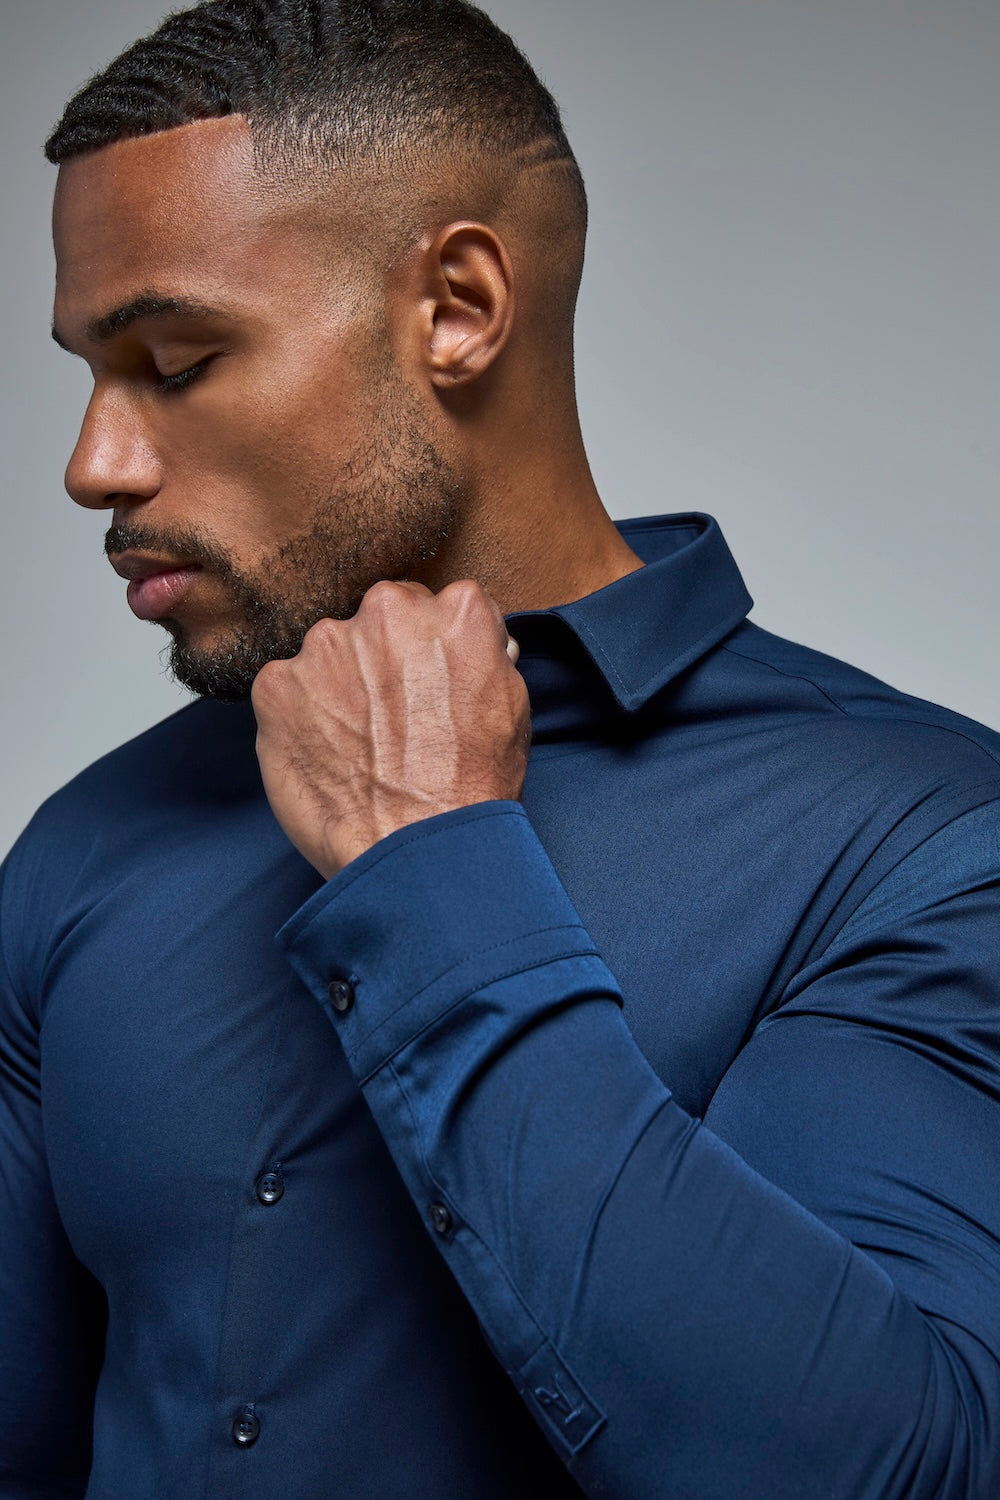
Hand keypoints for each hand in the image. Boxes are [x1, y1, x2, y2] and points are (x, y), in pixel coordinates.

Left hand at [251, 579, 529, 877]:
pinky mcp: (277, 685)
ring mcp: (325, 646)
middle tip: (393, 715)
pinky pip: (286, 688)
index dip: (433, 649)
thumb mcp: (513, 709)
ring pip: (330, 651)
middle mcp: (387, 612)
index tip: (431, 682)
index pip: (437, 607)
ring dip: (340, 683)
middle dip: (385, 656)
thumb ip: (484, 656)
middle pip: (380, 617)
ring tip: (359, 743)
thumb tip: (466, 644)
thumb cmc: (470, 790)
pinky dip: (299, 716)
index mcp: (455, 611)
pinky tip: (326, 755)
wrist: (415, 850)